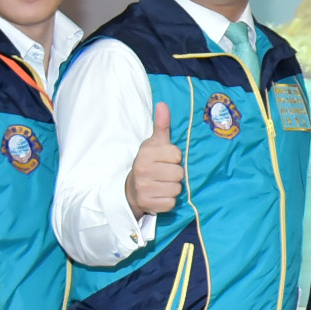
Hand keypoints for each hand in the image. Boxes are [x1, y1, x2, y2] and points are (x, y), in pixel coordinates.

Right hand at [125, 101, 184, 215]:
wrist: (132, 189)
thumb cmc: (149, 163)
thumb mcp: (154, 144)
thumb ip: (161, 125)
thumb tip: (163, 104)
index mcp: (145, 153)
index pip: (176, 155)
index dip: (175, 158)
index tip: (166, 159)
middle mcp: (142, 170)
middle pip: (179, 173)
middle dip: (175, 174)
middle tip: (165, 174)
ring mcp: (144, 188)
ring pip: (176, 189)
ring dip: (173, 188)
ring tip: (162, 184)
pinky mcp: (147, 204)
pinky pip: (171, 203)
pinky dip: (168, 201)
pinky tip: (160, 195)